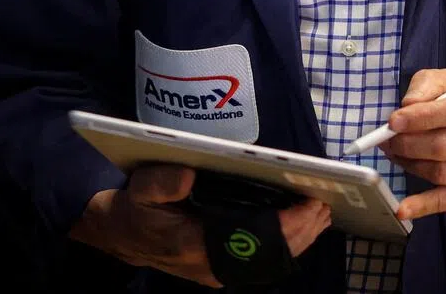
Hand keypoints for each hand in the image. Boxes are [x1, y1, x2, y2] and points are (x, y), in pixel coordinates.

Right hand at [69, 164, 331, 284]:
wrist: (121, 233)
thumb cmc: (135, 207)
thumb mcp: (140, 188)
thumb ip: (162, 182)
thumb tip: (189, 175)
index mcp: (195, 245)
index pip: (250, 242)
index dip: (284, 227)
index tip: (308, 206)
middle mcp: (209, 265)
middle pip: (264, 256)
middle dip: (299, 233)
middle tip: (324, 208)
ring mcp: (215, 270)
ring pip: (264, 262)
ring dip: (295, 241)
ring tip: (320, 216)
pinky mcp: (218, 265)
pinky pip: (257, 260)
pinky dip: (282, 244)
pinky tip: (300, 228)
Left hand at [383, 68, 445, 220]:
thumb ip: (431, 85)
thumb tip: (406, 106)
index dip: (421, 118)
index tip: (393, 121)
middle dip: (409, 143)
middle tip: (388, 138)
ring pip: (443, 174)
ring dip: (410, 164)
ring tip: (394, 152)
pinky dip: (423, 206)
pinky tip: (402, 208)